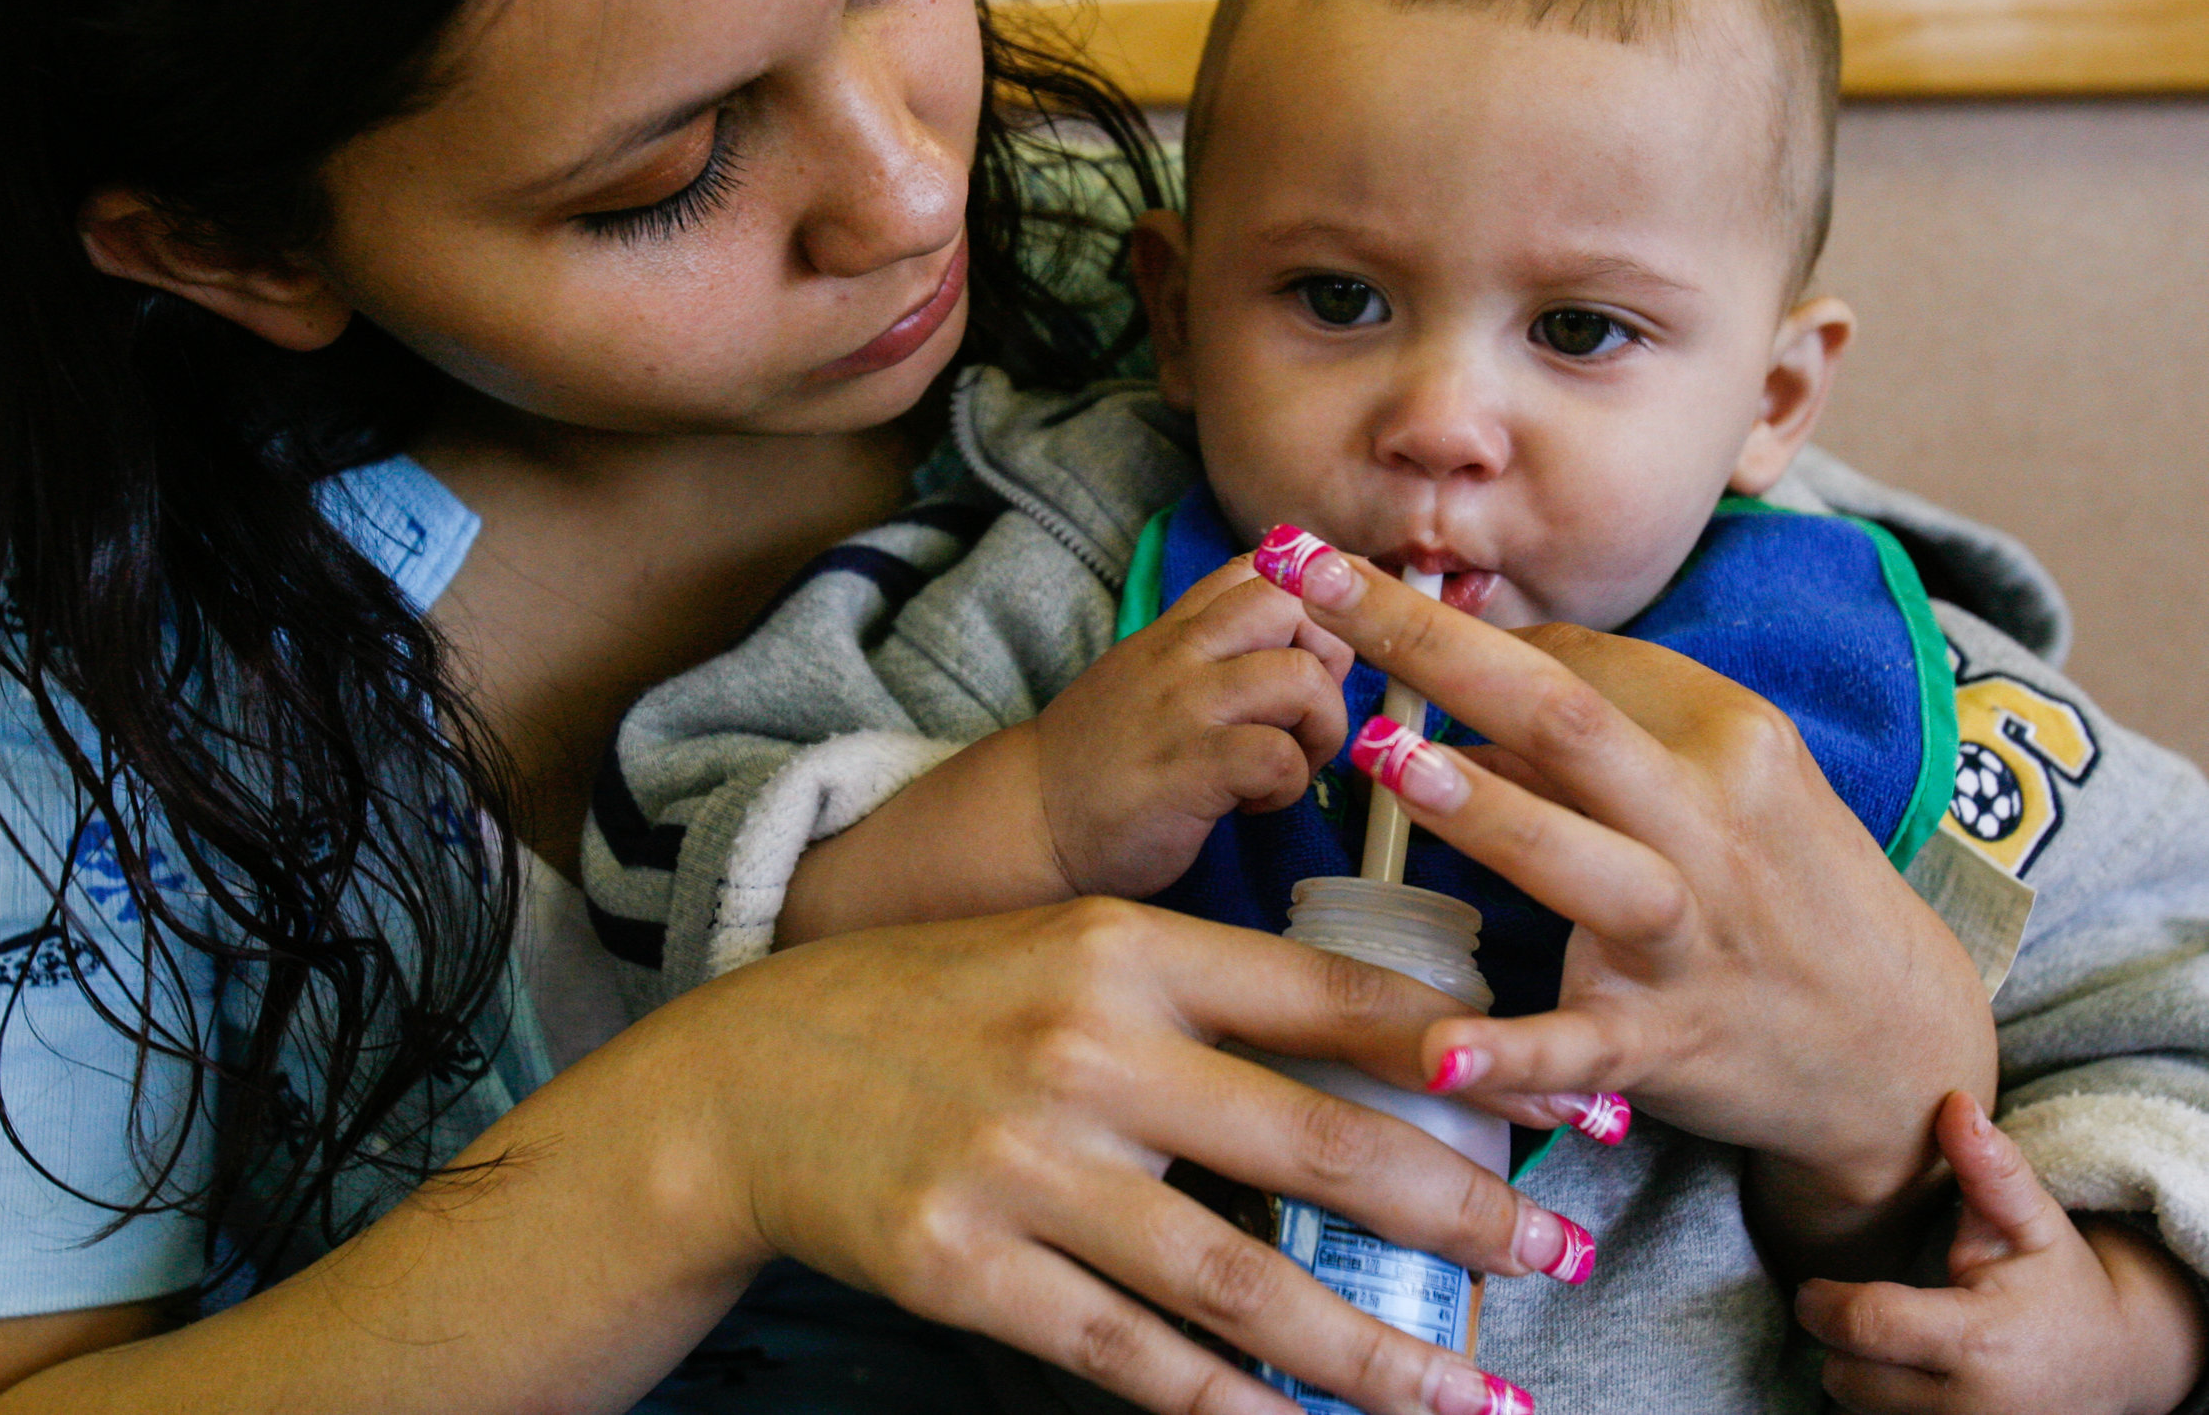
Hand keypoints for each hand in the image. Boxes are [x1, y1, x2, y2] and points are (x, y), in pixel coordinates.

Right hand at [700, 898, 1591, 1414]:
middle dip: (1467, 1211)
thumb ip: (1201, 990)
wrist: (743, 1082)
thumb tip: (1372, 1054)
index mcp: (1124, 950)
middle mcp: (1087, 1050)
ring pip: (1243, 1284)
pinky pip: (1132, 1358)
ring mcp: (1024, 1168)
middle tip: (1565, 1256)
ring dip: (1378, 1354)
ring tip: (1477, 1396)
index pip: (1335, 997)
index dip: (1473, 1056)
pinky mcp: (967, 1270)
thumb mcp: (1063, 952)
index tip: (1576, 1099)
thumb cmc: (929, 1007)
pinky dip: (1231, 1409)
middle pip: (1321, 1146)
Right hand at [1032, 556, 1352, 896]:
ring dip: (1320, 728)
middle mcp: (1183, 654)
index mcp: (1178, 629)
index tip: (1318, 652)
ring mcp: (1185, 708)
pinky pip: (1277, 755)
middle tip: (1308, 713)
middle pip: (1296, 603)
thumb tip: (1294, 639)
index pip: (1263, 565)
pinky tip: (1258, 804)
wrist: (1031, 817)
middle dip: (1332, 659)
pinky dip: (1288, 785)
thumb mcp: (1148, 674)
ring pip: (1301, 678)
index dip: (1314, 599)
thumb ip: (1209, 647)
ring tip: (1291, 764)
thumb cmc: (1102, 757)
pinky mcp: (1189, 770)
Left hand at [1269, 539, 1996, 1275]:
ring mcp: (1685, 935)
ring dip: (1487, 810)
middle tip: (1317, 584)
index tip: (1326, 566)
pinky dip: (1511, 1056)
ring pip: (1584, 863)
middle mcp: (1707, 823)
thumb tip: (1467, 647)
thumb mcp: (1724, 775)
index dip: (1442, 617)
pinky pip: (1578, 1049)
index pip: (1572, 662)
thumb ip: (1604, 715)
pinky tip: (1436, 1055)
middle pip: (1564, 716)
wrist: (1901, 1041)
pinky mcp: (1665, 1042)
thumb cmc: (1784, 883)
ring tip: (1379, 755)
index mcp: (1722, 737)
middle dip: (1433, 647)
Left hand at [1797, 1091, 2208, 1414]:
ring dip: (1859, 1372)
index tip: (1814, 1285)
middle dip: (1838, 1338)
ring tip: (1890, 1338)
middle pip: (1846, 1374)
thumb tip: (1955, 1103)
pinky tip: (1905, 1369)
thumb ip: (1991, 1170)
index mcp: (1980, 1342)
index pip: (1866, 1324)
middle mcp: (1971, 1407)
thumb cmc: (2062, 1287)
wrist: (2120, 1370)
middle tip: (1853, 1306)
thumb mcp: (2034, 1224)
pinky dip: (1882, 1400)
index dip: (1823, 1301)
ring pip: (1857, 1407)